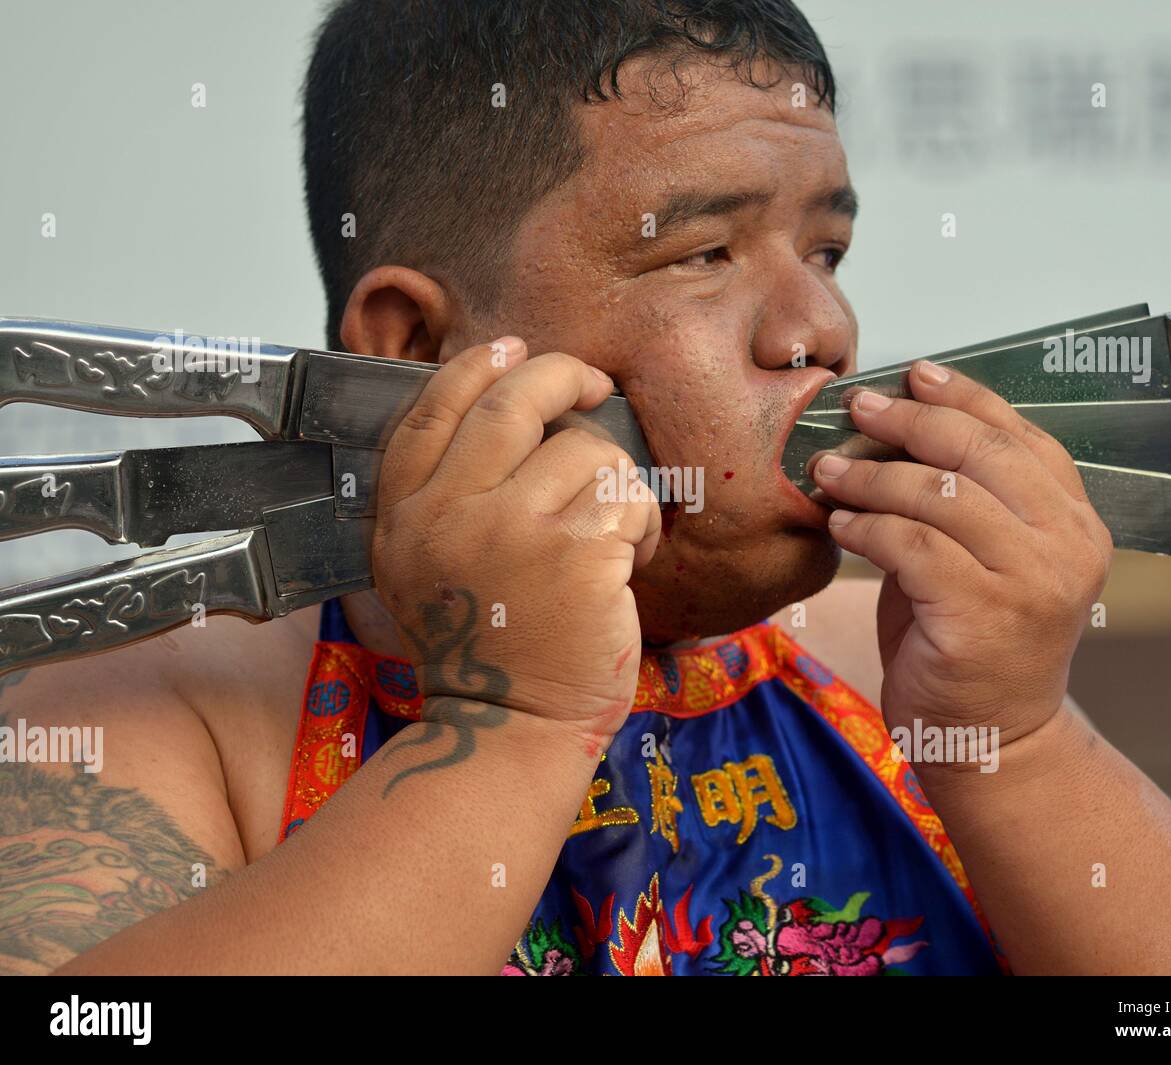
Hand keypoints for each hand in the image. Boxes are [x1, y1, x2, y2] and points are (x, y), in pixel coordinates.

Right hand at [371, 336, 660, 752]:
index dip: (476, 366)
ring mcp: (514, 532)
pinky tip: (631, 559)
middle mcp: (450, 515)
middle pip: (513, 403)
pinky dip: (643, 522)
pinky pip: (628, 497)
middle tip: (594, 385)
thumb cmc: (486, 645)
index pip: (434, 410)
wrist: (509, 725)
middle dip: (563, 375)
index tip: (511, 349)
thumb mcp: (426, 567)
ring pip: (587, 450)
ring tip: (613, 531)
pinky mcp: (578, 556)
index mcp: (407, 514)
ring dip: (615, 482)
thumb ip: (445, 495)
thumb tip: (502, 406)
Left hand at [811, 361, 1111, 747]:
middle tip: (857, 409)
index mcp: (1075, 521)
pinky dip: (865, 527)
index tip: (913, 374)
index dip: (963, 397)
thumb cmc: (975, 639)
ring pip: (938, 494)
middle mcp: (1067, 545)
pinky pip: (908, 544)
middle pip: (979, 452)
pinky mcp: (983, 615)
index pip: (1020, 435)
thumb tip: (897, 421)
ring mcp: (1031, 581)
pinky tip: (840, 526)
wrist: (993, 738)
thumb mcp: (986, 557)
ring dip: (870, 475)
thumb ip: (966, 496)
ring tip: (827, 471)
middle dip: (909, 421)